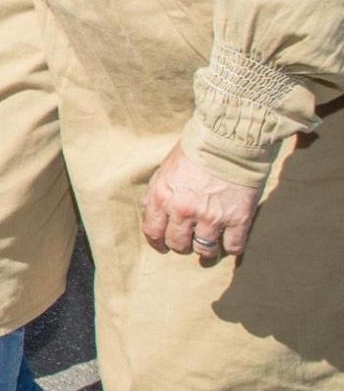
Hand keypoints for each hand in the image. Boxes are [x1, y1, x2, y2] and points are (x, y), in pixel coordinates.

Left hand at [140, 141, 263, 260]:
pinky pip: (233, 247)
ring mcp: (211, 217)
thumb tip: (154, 215)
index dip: (157, 243)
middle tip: (189, 241)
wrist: (229, 140)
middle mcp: (183, 210)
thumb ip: (159, 194)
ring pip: (204, 250)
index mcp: (161, 197)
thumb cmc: (195, 151)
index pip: (153, 232)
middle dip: (182, 245)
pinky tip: (230, 240)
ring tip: (210, 242)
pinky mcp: (238, 219)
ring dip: (206, 249)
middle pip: (178, 244)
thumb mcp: (165, 169)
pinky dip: (231, 247)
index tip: (163, 246)